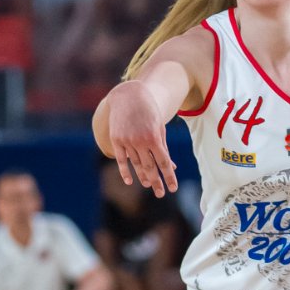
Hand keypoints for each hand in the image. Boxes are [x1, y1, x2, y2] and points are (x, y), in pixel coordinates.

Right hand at [103, 80, 176, 196]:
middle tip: (160, 194)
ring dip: (143, 177)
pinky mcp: (116, 140)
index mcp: (154, 137)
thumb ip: (163, 147)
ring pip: (136, 164)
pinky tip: (130, 181)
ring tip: (149, 186)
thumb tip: (171, 165)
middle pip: (150, 167)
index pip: (163, 162)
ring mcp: (127, 141)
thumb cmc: (148, 110)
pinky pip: (122, 160)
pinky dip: (125, 171)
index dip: (169, 176)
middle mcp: (140, 141)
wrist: (127, 95)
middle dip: (156, 182)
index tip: (173, 188)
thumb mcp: (159, 127)